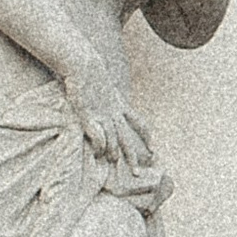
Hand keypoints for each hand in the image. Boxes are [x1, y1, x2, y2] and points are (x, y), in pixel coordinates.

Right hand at [65, 61, 152, 176]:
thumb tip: (101, 89)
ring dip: (115, 153)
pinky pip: (98, 135)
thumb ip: (104, 90)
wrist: (83, 63)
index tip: (153, 148)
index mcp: (119, 104)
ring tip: (115, 164)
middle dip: (133, 155)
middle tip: (137, 172)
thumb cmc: (88, 69)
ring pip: (114, 138)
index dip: (146, 136)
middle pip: (128, 137)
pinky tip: (99, 154)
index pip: (139, 123)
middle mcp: (114, 112)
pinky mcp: (89, 115)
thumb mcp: (101, 81)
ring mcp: (102, 114)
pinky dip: (100, 145)